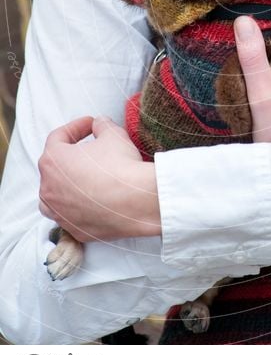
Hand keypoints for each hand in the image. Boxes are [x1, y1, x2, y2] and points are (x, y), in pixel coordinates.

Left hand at [38, 115, 160, 241]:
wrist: (137, 202)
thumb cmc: (121, 166)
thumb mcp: (113, 134)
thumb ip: (101, 125)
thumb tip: (100, 124)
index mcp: (53, 161)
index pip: (58, 137)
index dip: (76, 127)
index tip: (91, 124)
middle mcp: (49, 188)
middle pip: (54, 167)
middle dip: (72, 156)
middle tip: (91, 149)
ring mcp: (60, 212)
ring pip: (56, 195)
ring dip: (69, 184)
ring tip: (87, 177)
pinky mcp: (75, 229)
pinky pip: (72, 214)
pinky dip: (80, 205)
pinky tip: (97, 198)